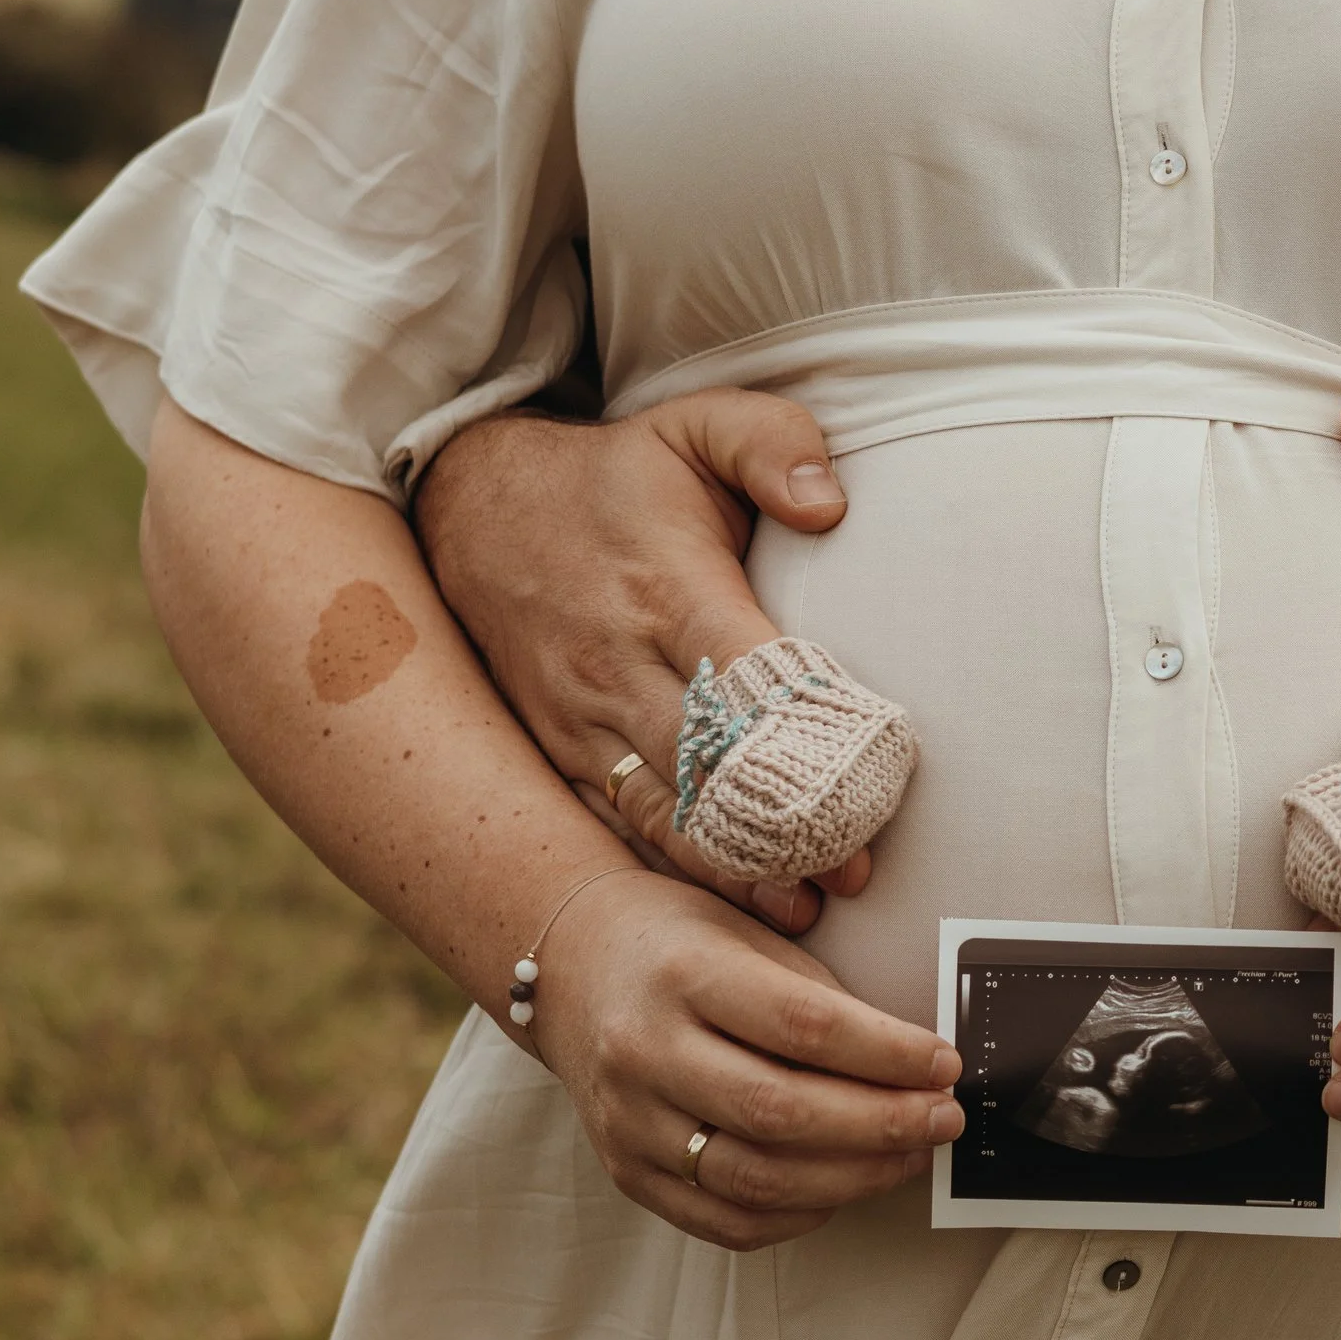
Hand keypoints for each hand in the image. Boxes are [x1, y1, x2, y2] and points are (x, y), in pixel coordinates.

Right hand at [416, 390, 859, 931]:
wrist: (472, 501)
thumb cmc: (616, 473)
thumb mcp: (697, 424)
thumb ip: (773, 444)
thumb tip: (828, 502)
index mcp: (668, 591)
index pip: (744, 683)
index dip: (803, 742)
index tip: (868, 789)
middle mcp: (617, 668)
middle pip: (707, 768)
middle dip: (782, 827)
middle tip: (854, 874)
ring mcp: (580, 719)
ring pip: (658, 814)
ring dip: (730, 870)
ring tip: (802, 915)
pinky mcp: (559, 751)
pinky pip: (614, 827)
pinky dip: (670, 873)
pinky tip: (725, 911)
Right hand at [531, 868, 965, 1250]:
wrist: (570, 966)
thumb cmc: (674, 942)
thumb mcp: (746, 932)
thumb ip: (818, 996)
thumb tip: (910, 1061)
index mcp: (685, 976)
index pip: (804, 1026)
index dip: (887, 1053)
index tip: (945, 1062)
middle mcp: (647, 1051)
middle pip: (782, 1111)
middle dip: (882, 1123)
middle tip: (944, 1117)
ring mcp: (631, 1121)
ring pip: (756, 1178)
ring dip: (853, 1177)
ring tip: (911, 1155)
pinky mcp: (627, 1172)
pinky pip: (723, 1219)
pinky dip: (795, 1214)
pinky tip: (842, 1187)